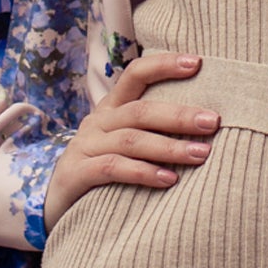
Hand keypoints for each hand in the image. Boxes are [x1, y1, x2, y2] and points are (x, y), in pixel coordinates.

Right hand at [44, 52, 218, 228]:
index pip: (136, 74)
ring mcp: (84, 147)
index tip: (198, 62)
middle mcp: (98, 123)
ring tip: (201, 154)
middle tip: (213, 121)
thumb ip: (154, 131)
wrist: (54, 204)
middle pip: (140, 111)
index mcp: (111, 109)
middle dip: (179, 115)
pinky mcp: (76, 174)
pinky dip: (142, 172)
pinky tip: (169, 179)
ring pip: (130, 140)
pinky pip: (112, 168)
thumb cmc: (102, 172)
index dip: (164, 65)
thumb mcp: (124, 145)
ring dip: (169, 147)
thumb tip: (207, 126)